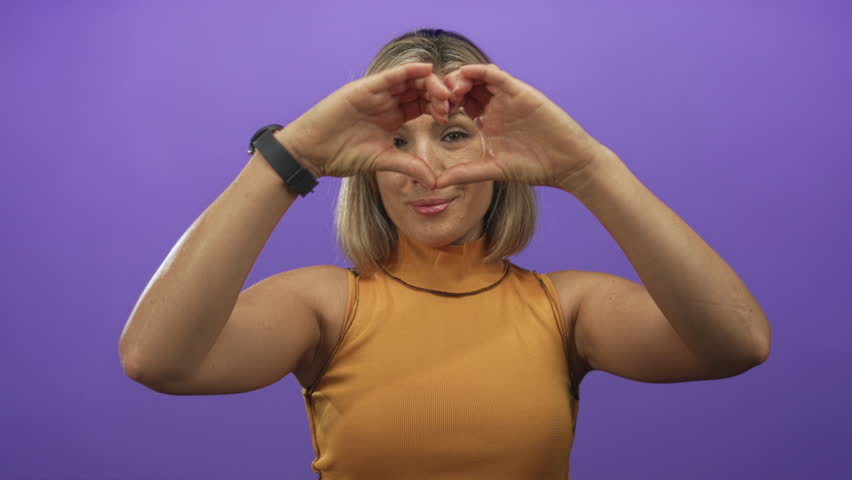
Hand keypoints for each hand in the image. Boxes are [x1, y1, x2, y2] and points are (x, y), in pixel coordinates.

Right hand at [275, 62, 452, 186]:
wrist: (312, 153)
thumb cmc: (342, 155)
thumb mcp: (383, 161)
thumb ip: (409, 165)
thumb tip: (434, 182)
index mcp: (394, 116)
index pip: (423, 105)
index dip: (440, 107)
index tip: (454, 116)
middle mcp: (387, 101)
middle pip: (421, 89)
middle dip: (440, 94)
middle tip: (453, 104)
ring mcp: (376, 93)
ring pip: (410, 80)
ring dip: (430, 83)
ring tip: (445, 93)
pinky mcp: (364, 88)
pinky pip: (391, 75)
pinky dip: (409, 70)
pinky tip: (426, 70)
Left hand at [437, 64, 611, 191]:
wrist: (566, 164)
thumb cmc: (534, 167)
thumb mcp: (492, 169)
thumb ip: (464, 173)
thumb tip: (435, 184)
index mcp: (488, 121)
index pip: (460, 103)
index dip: (444, 105)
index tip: (434, 116)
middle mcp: (496, 105)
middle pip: (466, 86)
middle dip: (447, 89)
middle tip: (437, 101)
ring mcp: (508, 97)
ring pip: (478, 76)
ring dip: (460, 78)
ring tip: (449, 92)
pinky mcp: (520, 92)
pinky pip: (496, 75)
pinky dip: (479, 71)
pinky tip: (465, 76)